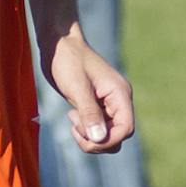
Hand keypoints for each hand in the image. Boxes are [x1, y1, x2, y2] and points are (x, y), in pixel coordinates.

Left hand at [46, 28, 133, 154]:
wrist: (59, 46)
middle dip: (97, 140)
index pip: (126, 128)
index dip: (109, 140)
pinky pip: (97, 127)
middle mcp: (118, 100)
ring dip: (90, 136)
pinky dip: (85, 129)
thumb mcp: (77, 88)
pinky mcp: (97, 105)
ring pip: (107, 134)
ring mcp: (108, 104)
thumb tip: (100, 139)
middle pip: (118, 135)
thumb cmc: (69, 61)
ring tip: (72, 119)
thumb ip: (89, 113)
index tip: (87, 138)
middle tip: (74, 127)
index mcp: (120, 93)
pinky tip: (72, 116)